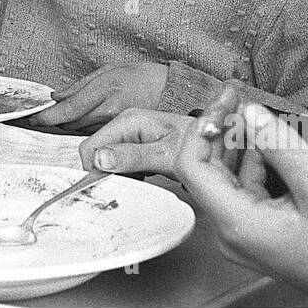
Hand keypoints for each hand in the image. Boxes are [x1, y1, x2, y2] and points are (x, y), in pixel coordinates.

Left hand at [31, 63, 169, 131]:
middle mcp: (109, 111)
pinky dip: (85, 132)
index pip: (68, 110)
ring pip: (81, 133)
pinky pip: (95, 137)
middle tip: (44, 116)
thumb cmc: (141, 77)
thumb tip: (56, 97)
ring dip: (69, 127)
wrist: (171, 91)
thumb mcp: (108, 71)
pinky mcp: (122, 137)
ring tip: (64, 119)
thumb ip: (79, 86)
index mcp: (104, 90)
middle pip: (71, 124)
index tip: (34, 118)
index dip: (47, 117)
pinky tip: (85, 124)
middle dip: (56, 121)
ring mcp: (116, 126)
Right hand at [78, 84, 242, 177]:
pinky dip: (126, 174)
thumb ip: (131, 157)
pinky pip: (118, 162)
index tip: (111, 186)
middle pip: (96, 154)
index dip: (95, 170)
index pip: (90, 148)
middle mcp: (125, 124)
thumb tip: (100, 159)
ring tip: (142, 179)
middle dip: (107, 173)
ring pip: (106, 160)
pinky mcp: (135, 144)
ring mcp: (130, 133)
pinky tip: (144, 177)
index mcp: (127, 121)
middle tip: (133, 182)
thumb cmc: (197, 145)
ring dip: (118, 175)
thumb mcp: (165, 155)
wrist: (217, 141)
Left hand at [170, 101, 307, 297]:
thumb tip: (250, 112)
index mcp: (235, 221)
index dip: (204, 127)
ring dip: (234, 143)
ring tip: (249, 112)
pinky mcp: (258, 228)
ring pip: (224, 177)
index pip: (192, 166)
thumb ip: (279, 145)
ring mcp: (243, 230)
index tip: (226, 100)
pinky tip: (263, 141)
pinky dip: (250, 161)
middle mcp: (230, 228)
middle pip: (205, 169)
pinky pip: (243, 188)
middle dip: (219, 129)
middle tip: (237, 97)